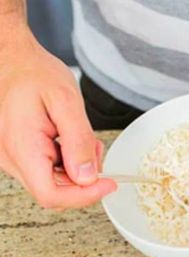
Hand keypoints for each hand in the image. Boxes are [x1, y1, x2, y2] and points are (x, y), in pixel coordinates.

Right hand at [0, 23, 116, 207]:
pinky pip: (46, 170)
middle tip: (96, 149)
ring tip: (81, 136)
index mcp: (22, 147)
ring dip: (76, 169)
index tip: (109, 183)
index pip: (51, 195)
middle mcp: (11, 159)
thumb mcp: (66, 101)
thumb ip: (79, 141)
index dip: (84, 196)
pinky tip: (70, 139)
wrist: (14, 60)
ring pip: (52, 182)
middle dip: (83, 179)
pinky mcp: (19, 155)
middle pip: (53, 192)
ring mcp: (13, 159)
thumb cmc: (35, 74)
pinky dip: (66, 161)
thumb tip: (88, 177)